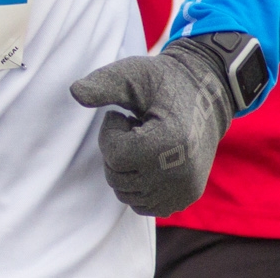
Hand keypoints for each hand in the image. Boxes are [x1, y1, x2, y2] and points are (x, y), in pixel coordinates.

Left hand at [69, 36, 238, 215]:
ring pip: (126, 195)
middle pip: (117, 178)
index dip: (111, 132)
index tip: (127, 116)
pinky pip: (143, 205)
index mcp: (172, 142)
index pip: (115, 155)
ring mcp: (185, 190)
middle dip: (117, 150)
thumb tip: (74, 92)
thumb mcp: (132, 74)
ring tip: (145, 142)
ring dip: (126, 168)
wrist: (205, 95)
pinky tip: (152, 159)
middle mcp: (183, 173)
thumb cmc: (163, 81)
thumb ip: (103, 84)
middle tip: (136, 128)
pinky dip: (137, 185)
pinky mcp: (186, 198)